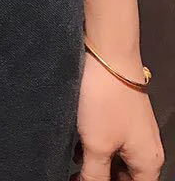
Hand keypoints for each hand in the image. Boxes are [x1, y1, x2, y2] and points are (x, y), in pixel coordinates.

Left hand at [77, 51, 163, 179]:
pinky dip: (92, 145)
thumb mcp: (96, 145)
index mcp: (148, 162)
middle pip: (124, 177)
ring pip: (113, 158)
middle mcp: (144, 148)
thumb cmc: (106, 98)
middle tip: (77, 174)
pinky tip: (74, 142)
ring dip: (94, 162)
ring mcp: (131, 130)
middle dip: (100, 176)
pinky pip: (107, 139)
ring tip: (73, 160)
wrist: (107, 54)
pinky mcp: (118, 114)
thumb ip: (94, 174)